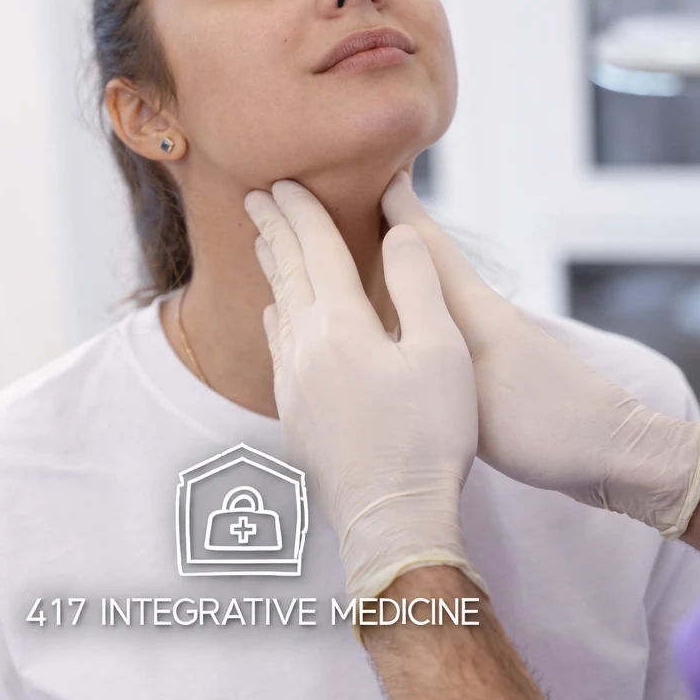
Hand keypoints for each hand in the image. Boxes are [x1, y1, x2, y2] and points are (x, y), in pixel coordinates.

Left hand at [245, 180, 485, 604]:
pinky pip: (278, 350)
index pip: (316, 250)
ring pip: (278, 312)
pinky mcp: (295, 419)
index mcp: (340, 326)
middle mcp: (304, 350)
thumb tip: (397, 231)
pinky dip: (277, 318)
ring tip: (265, 245)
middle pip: (286, 275)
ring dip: (272, 271)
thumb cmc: (429, 436)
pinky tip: (279, 318)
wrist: (393, 519)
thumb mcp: (442, 350)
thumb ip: (417, 283)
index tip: (285, 180)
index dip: (304, 211)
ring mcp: (293, 387)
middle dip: (274, 231)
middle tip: (257, 196)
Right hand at [380, 172, 699, 538]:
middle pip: (429, 264)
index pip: (428, 246)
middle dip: (394, 234)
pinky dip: (420, 313)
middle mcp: (482, 314)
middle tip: (357, 204)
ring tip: (367, 260)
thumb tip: (384, 301)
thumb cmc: (541, 422)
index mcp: (474, 309)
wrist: (610, 452)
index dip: (400, 209)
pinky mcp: (498, 367)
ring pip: (436, 294)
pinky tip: (408, 328)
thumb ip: (430, 338)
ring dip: (405, 274)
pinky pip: (444, 326)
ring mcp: (493, 339)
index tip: (373, 170)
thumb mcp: (474, 380)